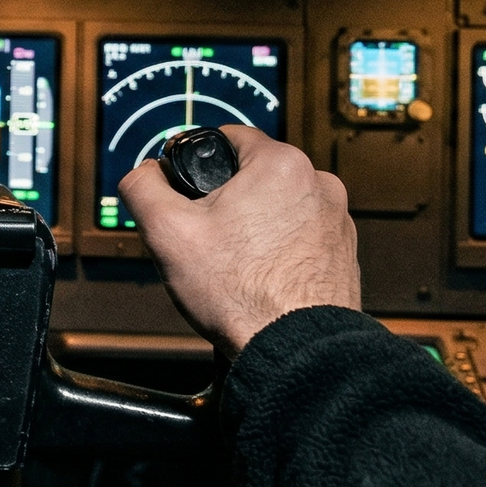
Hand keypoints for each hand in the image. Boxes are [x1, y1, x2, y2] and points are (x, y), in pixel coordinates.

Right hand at [118, 126, 358, 353]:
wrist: (294, 349)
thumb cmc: (241, 294)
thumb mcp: (167, 233)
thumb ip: (143, 187)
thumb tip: (142, 173)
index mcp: (281, 164)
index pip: (230, 137)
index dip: (199, 164)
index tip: (191, 193)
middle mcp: (319, 183)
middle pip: (255, 175)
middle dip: (229, 199)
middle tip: (209, 236)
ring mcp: (336, 220)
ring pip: (279, 206)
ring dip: (257, 224)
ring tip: (236, 262)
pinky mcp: (343, 252)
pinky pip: (301, 236)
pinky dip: (280, 249)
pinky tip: (262, 276)